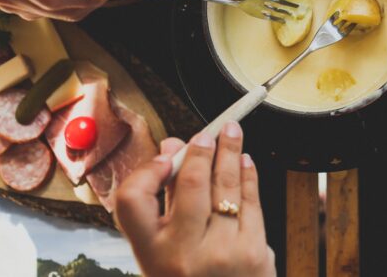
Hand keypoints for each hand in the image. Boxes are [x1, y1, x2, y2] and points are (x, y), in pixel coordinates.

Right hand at [115, 122, 275, 276]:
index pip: (132, 200)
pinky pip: (251, 202)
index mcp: (150, 255)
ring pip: (226, 187)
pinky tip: (246, 162)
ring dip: (231, 153)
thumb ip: (164, 201)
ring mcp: (221, 254)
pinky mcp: (254, 253)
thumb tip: (172, 148)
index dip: (147, 171)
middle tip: (209, 131)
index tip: (165, 154)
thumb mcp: (164, 252)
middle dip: (202, 149)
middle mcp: (182, 254)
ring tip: (233, 133)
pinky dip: (248, 176)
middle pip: (190, 183)